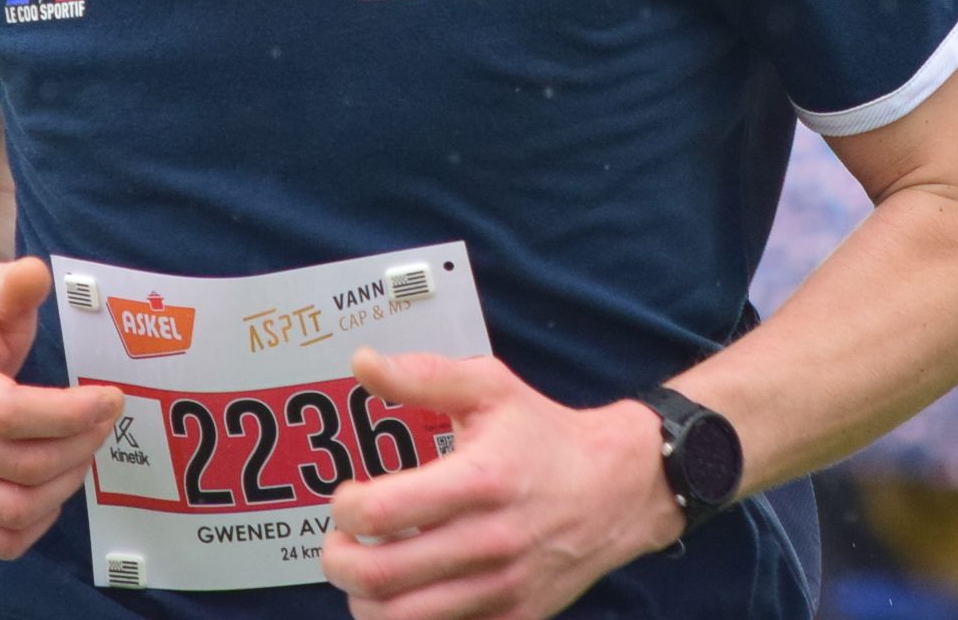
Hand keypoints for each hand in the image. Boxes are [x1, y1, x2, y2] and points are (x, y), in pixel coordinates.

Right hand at [0, 256, 124, 559]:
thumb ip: (11, 284)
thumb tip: (34, 275)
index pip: (7, 413)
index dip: (68, 413)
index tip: (110, 398)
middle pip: (20, 465)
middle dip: (79, 445)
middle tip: (106, 422)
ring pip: (14, 508)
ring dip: (65, 483)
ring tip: (85, 450)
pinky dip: (39, 522)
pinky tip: (55, 486)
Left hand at [321, 348, 681, 619]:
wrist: (619, 489)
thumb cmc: (545, 434)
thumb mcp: (491, 387)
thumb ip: (423, 376)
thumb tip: (361, 363)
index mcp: (480, 480)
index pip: (382, 512)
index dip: (345, 508)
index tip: (348, 498)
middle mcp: (490, 541)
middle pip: (379, 576)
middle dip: (338, 560)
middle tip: (340, 542)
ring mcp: (503, 587)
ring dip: (364, 601)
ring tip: (366, 573)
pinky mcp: (515, 618)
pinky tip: (406, 595)